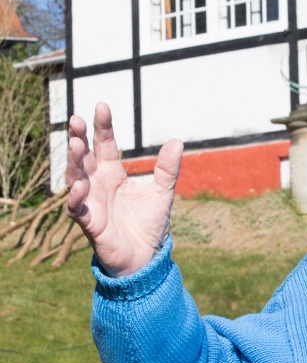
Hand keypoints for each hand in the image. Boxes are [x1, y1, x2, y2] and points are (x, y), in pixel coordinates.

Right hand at [66, 103, 183, 276]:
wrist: (147, 257)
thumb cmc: (149, 224)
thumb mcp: (163, 193)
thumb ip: (167, 169)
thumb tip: (177, 141)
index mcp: (113, 174)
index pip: (104, 145)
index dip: (102, 127)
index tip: (102, 105)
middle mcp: (98, 184)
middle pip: (83, 157)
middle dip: (78, 138)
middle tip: (77, 119)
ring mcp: (91, 202)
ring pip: (74, 177)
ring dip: (74, 162)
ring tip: (76, 144)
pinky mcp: (90, 222)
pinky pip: (76, 208)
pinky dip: (75, 196)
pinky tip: (80, 185)